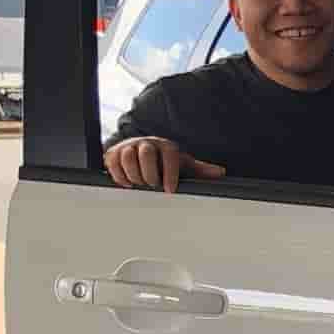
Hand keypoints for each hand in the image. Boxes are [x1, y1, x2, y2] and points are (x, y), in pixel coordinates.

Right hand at [103, 138, 227, 192]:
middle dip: (150, 174)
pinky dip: (120, 176)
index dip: (170, 174)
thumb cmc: (164, 162)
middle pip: (146, 153)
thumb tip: (220, 173)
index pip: (169, 156)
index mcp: (166, 146)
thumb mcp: (182, 165)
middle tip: (153, 186)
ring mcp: (129, 146)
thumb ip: (200, 170)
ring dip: (135, 175)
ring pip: (128, 156)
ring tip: (141, 184)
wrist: (139, 152)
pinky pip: (113, 163)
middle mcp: (147, 143)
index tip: (169, 190)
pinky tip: (129, 183)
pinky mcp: (113, 153)